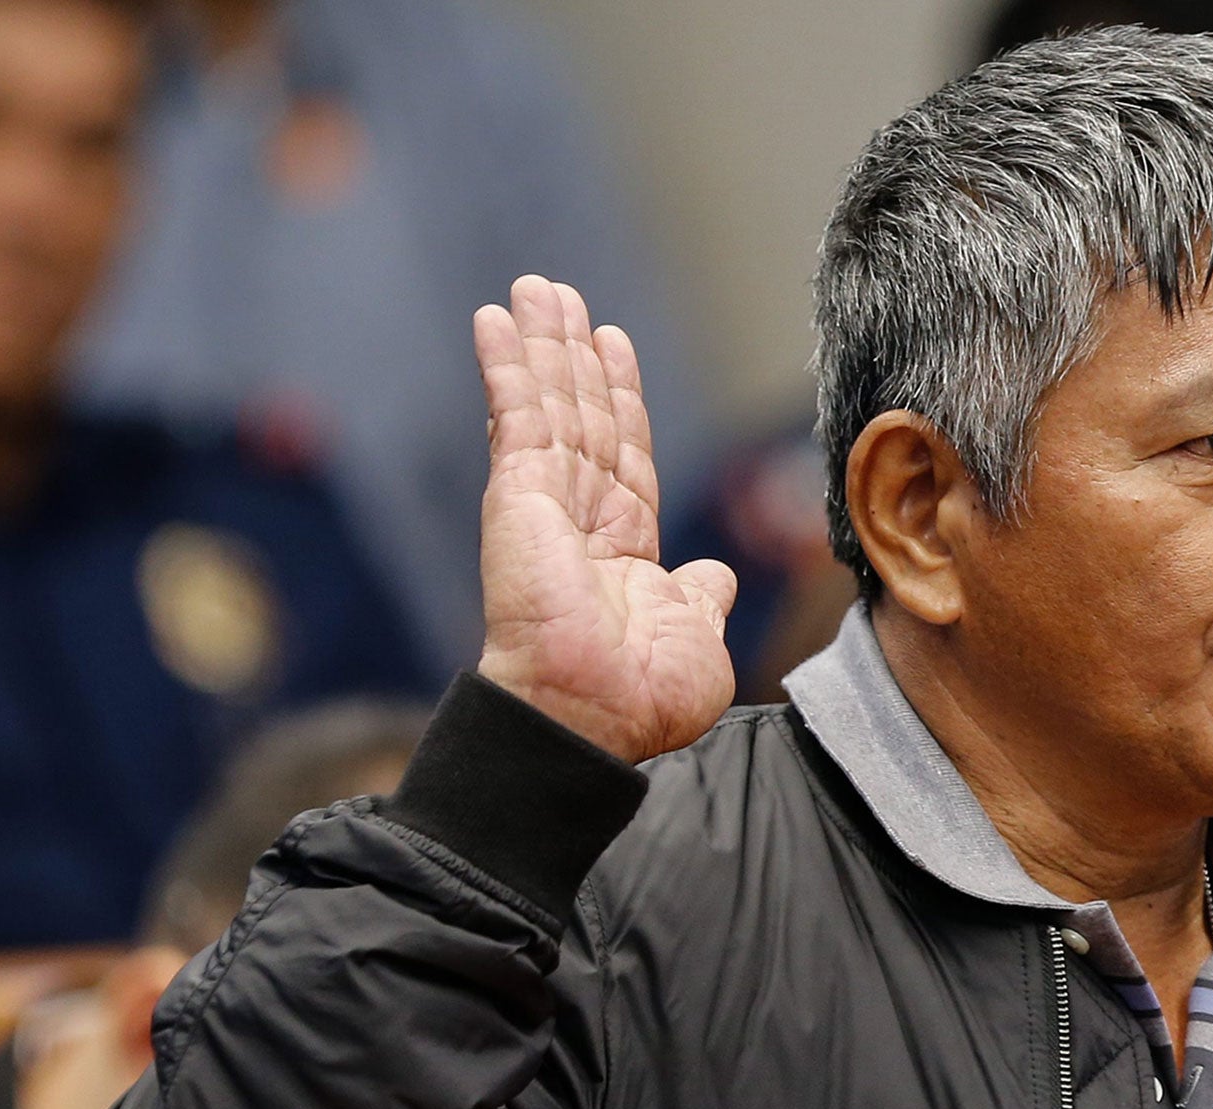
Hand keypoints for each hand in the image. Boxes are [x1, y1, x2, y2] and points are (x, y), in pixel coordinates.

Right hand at [472, 275, 735, 763]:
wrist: (592, 716)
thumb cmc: (642, 700)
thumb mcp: (698, 640)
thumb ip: (702, 598)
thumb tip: (716, 575)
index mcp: (625, 554)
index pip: (625, 455)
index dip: (620, 399)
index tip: (613, 345)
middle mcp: (582, 522)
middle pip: (582, 417)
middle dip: (573, 355)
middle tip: (559, 296)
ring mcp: (546, 504)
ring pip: (550, 405)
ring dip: (541, 343)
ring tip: (534, 289)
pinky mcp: (518, 494)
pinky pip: (516, 416)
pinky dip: (507, 366)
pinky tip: (495, 320)